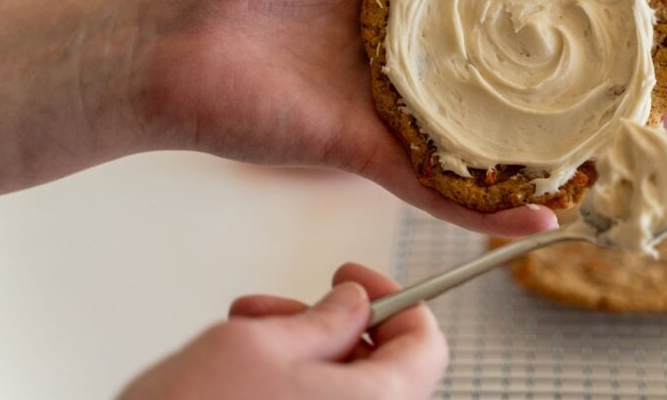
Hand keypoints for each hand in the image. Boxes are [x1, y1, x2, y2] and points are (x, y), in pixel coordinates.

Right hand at [119, 263, 445, 399]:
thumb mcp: (257, 343)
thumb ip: (323, 319)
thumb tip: (355, 303)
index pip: (426, 345)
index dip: (396, 300)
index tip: (356, 278)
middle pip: (381, 367)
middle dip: (330, 324)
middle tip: (282, 307)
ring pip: (340, 389)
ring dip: (300, 351)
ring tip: (244, 334)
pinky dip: (287, 385)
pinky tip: (240, 367)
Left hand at [134, 0, 666, 233]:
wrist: (163, 36)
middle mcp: (427, 53)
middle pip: (537, 66)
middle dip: (615, 68)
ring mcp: (406, 106)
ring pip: (507, 134)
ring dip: (579, 142)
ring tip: (647, 142)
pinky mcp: (373, 152)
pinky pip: (443, 186)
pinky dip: (494, 208)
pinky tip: (552, 215)